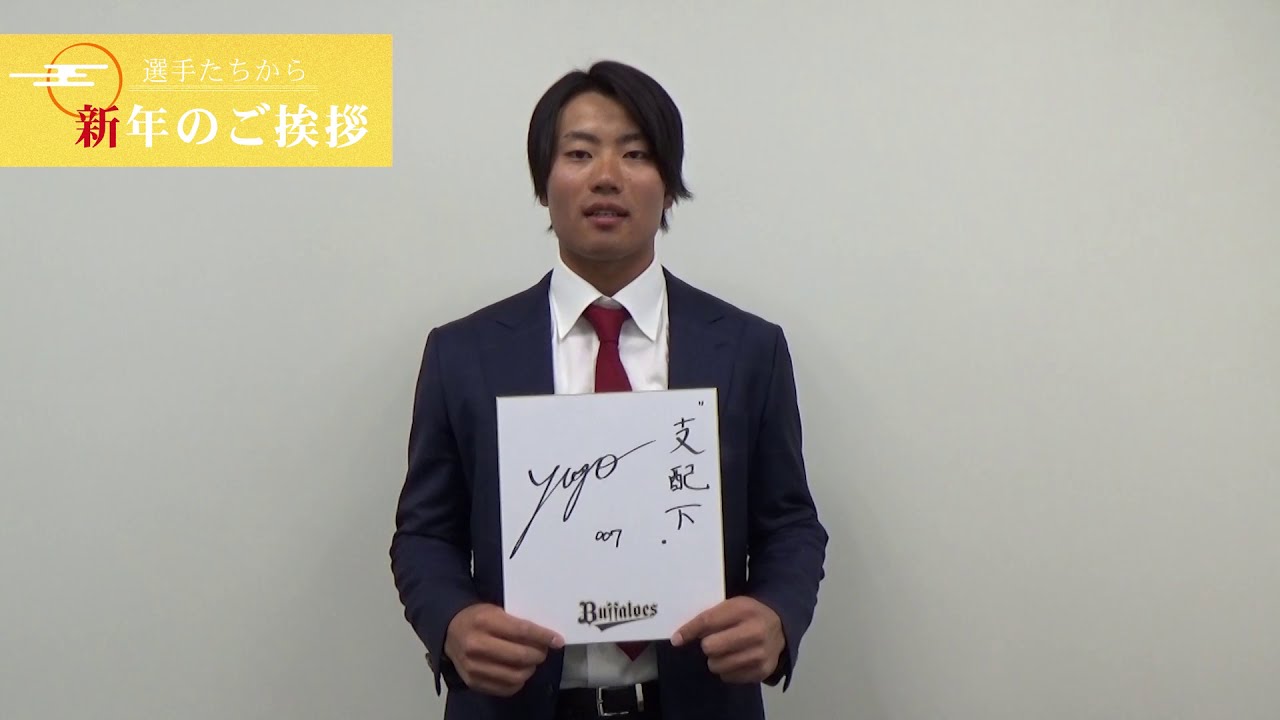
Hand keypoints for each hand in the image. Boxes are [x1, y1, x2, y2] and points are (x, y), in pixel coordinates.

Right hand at [444, 603, 563, 696]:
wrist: (449, 631)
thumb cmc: (478, 618)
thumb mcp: (496, 611)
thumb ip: (517, 623)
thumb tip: (546, 637)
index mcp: (484, 621)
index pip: (521, 631)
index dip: (543, 637)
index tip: (557, 640)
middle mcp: (476, 645)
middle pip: (519, 656)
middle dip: (538, 654)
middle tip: (543, 651)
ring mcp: (473, 667)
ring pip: (514, 676)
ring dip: (529, 670)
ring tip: (531, 662)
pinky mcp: (473, 682)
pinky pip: (505, 688)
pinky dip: (518, 682)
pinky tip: (519, 672)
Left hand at [671, 596, 784, 683]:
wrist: (781, 625)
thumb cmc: (748, 614)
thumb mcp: (731, 606)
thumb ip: (708, 618)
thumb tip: (678, 638)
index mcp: (744, 610)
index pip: (708, 621)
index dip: (689, 630)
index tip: (677, 638)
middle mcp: (755, 632)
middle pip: (710, 647)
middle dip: (707, 645)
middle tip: (713, 641)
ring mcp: (760, 654)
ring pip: (717, 665)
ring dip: (716, 659)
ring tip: (726, 651)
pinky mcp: (762, 671)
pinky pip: (728, 677)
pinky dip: (727, 670)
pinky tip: (737, 659)